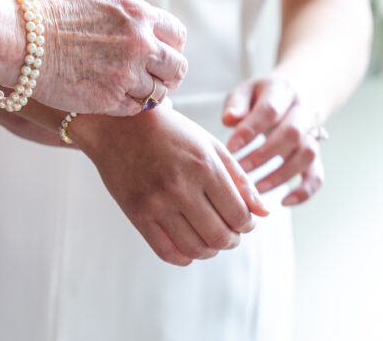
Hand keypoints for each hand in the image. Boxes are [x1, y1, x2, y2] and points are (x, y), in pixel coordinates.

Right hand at [32, 0, 187, 116]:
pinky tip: (111, 99)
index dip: (170, 49)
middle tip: (153, 82)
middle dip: (167, 77)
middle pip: (177, 68)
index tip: (159, 57)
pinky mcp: (111, 99)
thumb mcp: (102, 10)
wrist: (22, 40)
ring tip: (128, 92)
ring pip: (159, 94)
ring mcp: (127, 72)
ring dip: (148, 95)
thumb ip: (131, 25)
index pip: (177, 36)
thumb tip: (152, 45)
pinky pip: (135, 109)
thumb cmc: (53, 22)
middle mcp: (140, 42)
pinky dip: (127, 106)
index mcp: (138, 15)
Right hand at [72, 102, 267, 265]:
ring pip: (196, 248)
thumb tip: (263, 213)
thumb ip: (239, 178)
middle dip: (232, 240)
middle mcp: (181, 185)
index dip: (247, 224)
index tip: (243, 221)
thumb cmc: (170, 132)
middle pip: (220, 236)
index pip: (239, 215)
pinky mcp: (137, 213)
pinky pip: (166, 252)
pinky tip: (189, 247)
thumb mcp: (209, 146)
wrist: (118, 125)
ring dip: (210, 250)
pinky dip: (184, 257)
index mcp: (204, 165)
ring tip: (210, 240)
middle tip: (229, 233)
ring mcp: (157, 201)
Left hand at [222, 75, 324, 206]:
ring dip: (281, 175)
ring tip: (255, 188)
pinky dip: (305, 191)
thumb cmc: (264, 95)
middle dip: (264, 155)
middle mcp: (303, 112)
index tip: (230, 147)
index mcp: (283, 92)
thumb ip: (237, 103)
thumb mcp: (247, 90)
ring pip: (306, 155)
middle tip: (240, 169)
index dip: (250, 130)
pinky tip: (284, 202)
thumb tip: (229, 120)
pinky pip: (317, 175)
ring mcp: (312, 134)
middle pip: (292, 133)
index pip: (269, 110)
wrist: (300, 92)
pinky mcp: (316, 154)